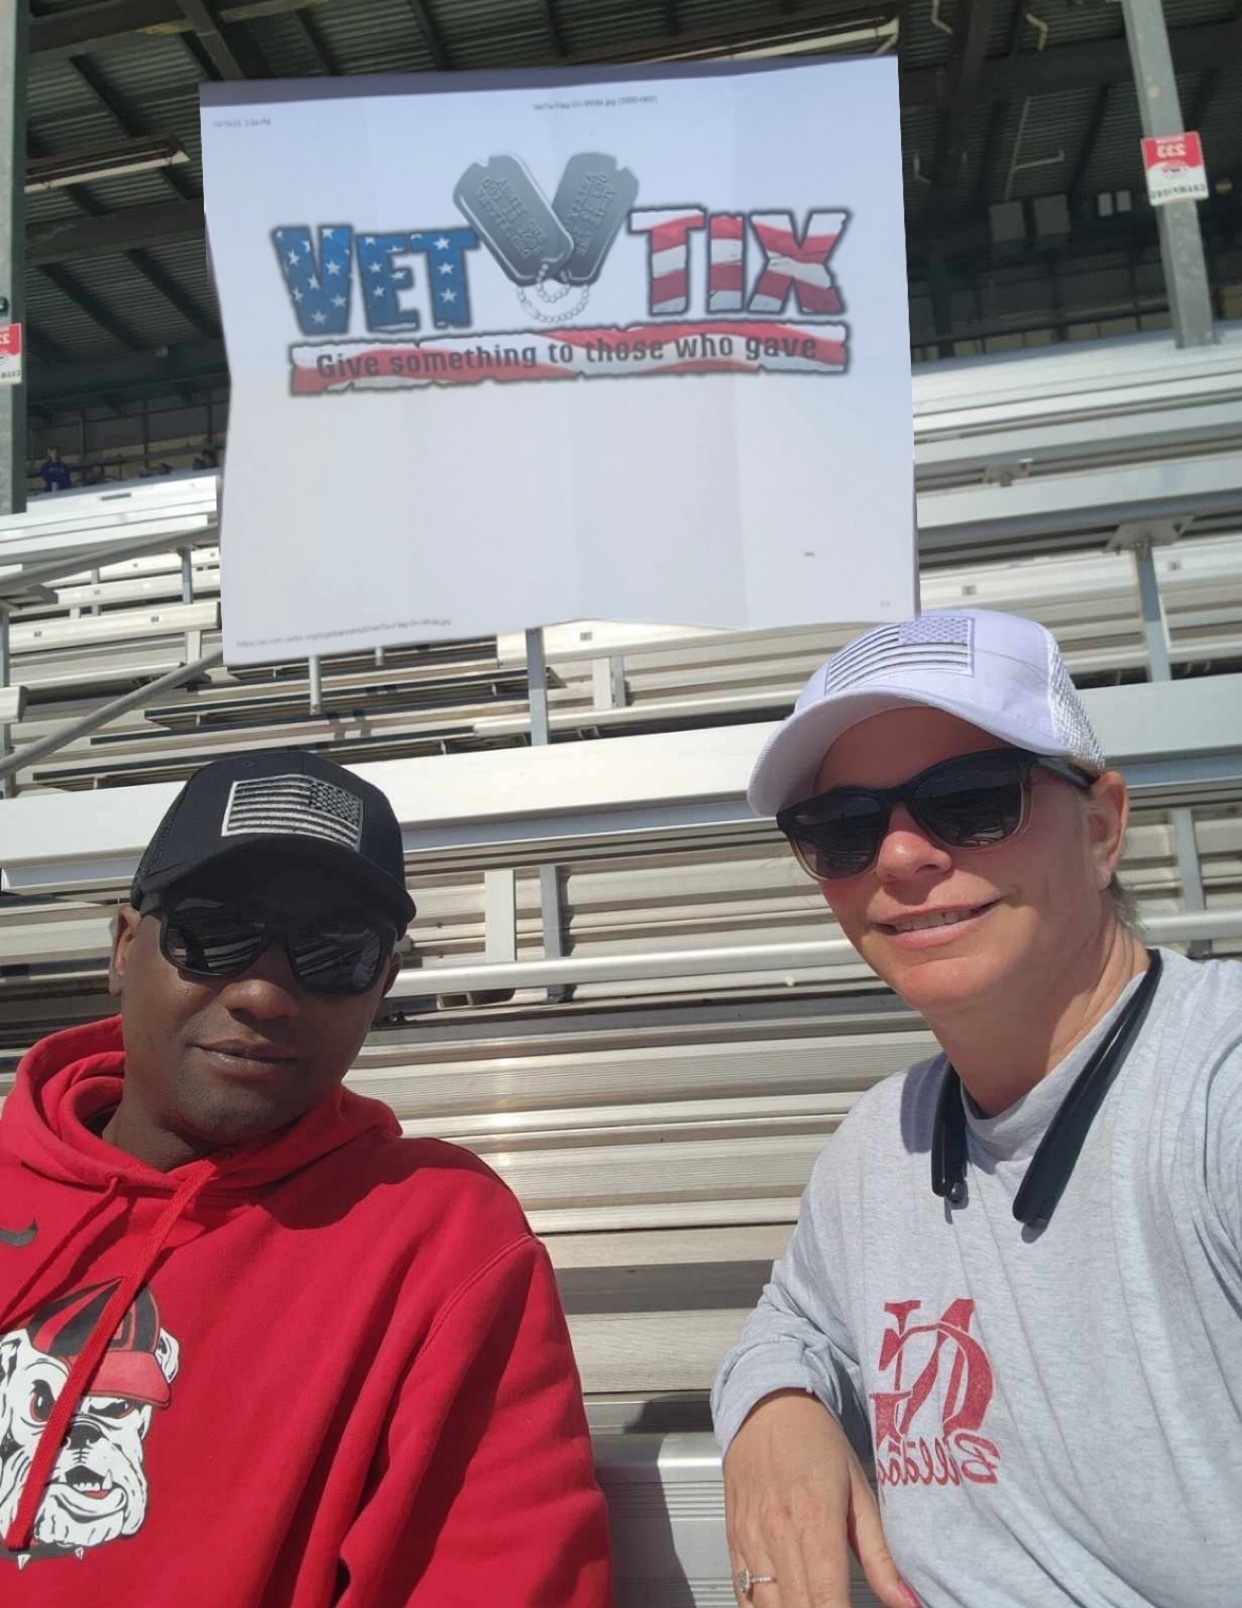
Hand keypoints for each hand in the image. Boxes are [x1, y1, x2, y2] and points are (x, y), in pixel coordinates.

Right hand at [723, 1390, 916, 1607]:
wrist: (766, 1405)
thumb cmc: (816, 1441)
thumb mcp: (859, 1490)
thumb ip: (881, 1554)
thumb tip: (908, 1602)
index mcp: (816, 1521)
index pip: (828, 1602)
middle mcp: (779, 1535)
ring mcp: (751, 1540)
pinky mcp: (734, 1541)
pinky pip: (742, 1594)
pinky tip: (783, 1607)